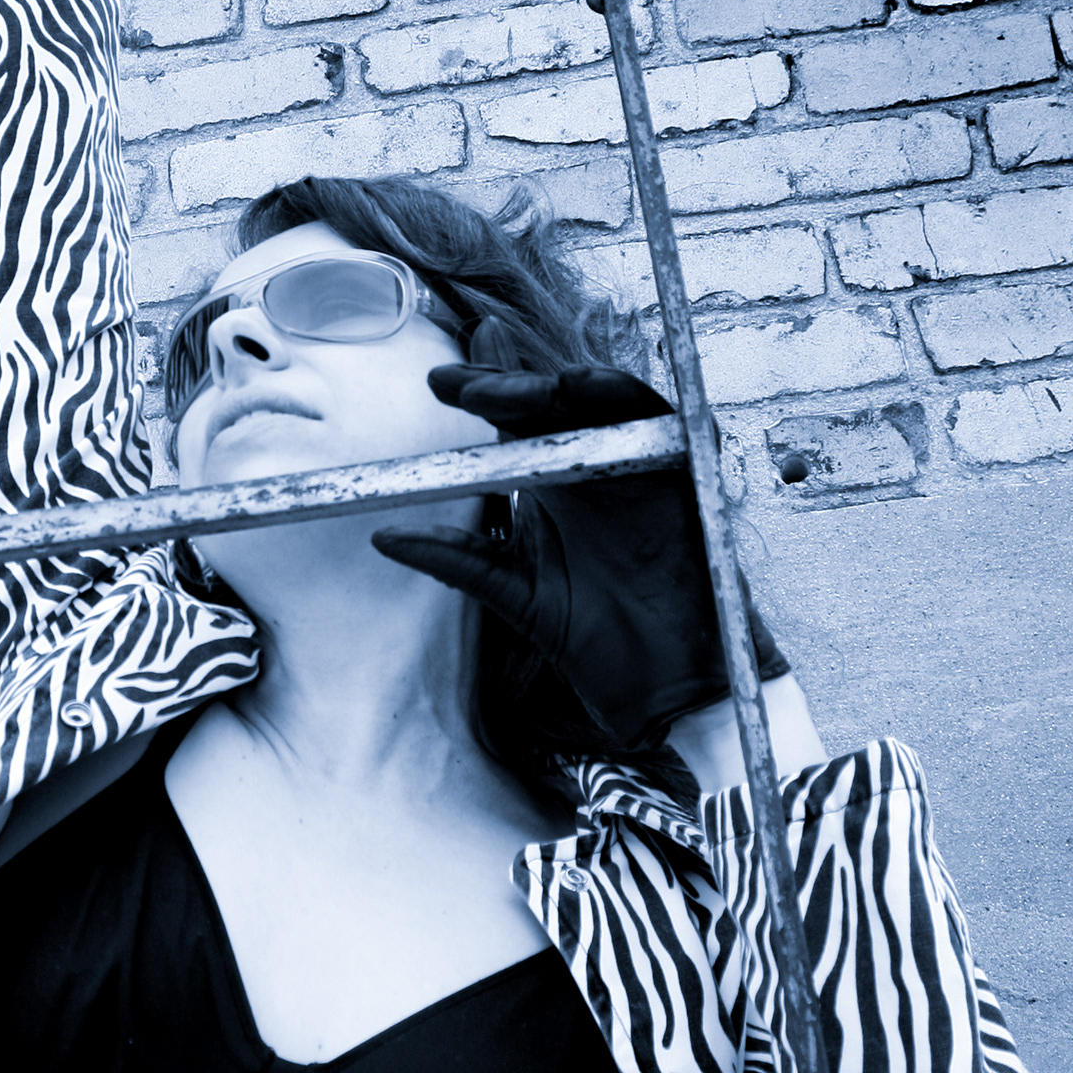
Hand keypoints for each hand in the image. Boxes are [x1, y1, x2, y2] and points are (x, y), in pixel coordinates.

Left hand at [371, 321, 787, 752]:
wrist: (665, 691)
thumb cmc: (597, 641)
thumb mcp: (516, 594)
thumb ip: (459, 559)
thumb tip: (385, 537)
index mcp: (555, 483)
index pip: (515, 419)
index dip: (480, 389)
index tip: (437, 380)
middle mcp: (596, 465)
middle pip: (550, 402)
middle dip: (503, 383)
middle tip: (459, 385)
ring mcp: (642, 467)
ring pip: (600, 402)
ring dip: (554, 388)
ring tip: (506, 389)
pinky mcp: (688, 477)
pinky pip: (663, 422)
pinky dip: (624, 402)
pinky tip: (584, 390)